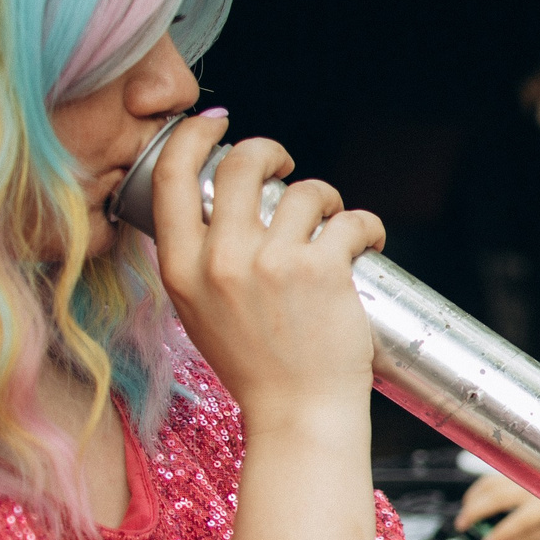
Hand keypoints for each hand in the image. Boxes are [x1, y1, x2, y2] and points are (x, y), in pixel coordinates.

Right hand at [149, 117, 385, 426]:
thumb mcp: (202, 313)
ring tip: (337, 226)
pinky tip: (368, 241)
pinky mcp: (322, 271)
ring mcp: (272, 263)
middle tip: (289, 168)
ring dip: (329, 200)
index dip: (193, 137)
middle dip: (272, 152)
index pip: (171, 179)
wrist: (297, 415)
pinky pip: (351, 219)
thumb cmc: (257, 368)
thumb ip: (203, 261)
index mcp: (182, 268)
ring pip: (308, 190)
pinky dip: (367, 226)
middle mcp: (221, 260)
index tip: (216, 123)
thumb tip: (222, 210)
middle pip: (242, 163)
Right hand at [455, 471, 539, 539]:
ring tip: (465, 516)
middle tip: (462, 526)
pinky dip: (478, 489)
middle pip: (498, 497)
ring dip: (473, 499)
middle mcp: (534, 488)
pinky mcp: (517, 472)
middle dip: (476, 511)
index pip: (520, 521)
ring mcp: (524, 477)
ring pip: (491, 483)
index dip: (501, 533)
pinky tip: (472, 501)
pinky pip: (492, 478)